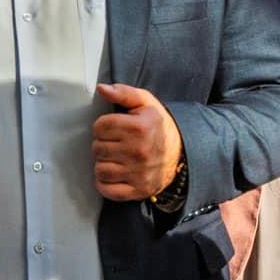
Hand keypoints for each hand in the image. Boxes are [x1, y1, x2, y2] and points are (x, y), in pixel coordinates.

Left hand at [92, 84, 183, 200]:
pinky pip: (107, 190)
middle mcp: (139, 151)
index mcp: (139, 128)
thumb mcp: (146, 103)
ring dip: (103, 164)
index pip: (100, 127)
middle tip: (115, 143)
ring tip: (115, 158)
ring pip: (100, 169)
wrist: (182, 153)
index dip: (103, 126)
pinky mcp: (138, 190)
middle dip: (103, 144)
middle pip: (97, 148)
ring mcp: (138, 173)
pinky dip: (105, 184)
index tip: (113, 128)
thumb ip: (123, 93)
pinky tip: (113, 174)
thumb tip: (101, 89)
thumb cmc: (159, 127)